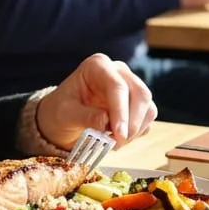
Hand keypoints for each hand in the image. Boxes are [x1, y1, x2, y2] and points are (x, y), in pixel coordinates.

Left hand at [35, 54, 157, 149]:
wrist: (63, 119)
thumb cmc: (60, 111)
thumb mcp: (65, 114)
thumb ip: (85, 117)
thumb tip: (106, 122)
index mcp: (97, 66)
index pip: (117, 86)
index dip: (121, 111)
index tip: (119, 134)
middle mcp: (118, 72)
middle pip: (140, 94)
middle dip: (132, 123)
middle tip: (118, 143)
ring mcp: (130, 86)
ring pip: (148, 107)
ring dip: (135, 130)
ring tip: (113, 143)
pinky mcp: (137, 103)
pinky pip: (147, 119)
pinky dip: (136, 133)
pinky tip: (117, 139)